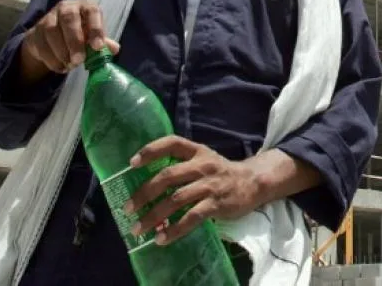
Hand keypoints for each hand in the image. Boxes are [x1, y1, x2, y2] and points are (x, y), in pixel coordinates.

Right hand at [18, 0, 118, 83]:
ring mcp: (49, 17)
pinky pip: (41, 45)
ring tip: (70, 65)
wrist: (52, 37)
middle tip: (79, 60)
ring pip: (52, 31)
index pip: (92, 11)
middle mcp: (66, 7)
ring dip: (62, 52)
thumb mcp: (93, 36)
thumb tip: (114, 49)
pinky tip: (61, 67)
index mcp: (85, 6)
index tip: (97, 46)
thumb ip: (103, 42)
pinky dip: (52, 60)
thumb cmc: (80, 34)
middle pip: (69, 19)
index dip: (95, 28)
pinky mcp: (35, 31)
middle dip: (74, 41)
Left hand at [124, 136, 264, 244]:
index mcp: (197, 151)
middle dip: (144, 193)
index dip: (151, 151)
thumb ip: (182, 166)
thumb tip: (148, 184)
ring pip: (176, 199)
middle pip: (168, 176)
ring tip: (138, 228)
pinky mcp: (217, 204)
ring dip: (154, 215)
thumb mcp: (204, 159)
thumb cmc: (221, 172)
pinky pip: (191, 218)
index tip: (132, 163)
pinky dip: (174, 230)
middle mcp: (202, 165)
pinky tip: (162, 238)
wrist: (253, 182)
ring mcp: (210, 185)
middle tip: (128, 208)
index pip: (172, 143)